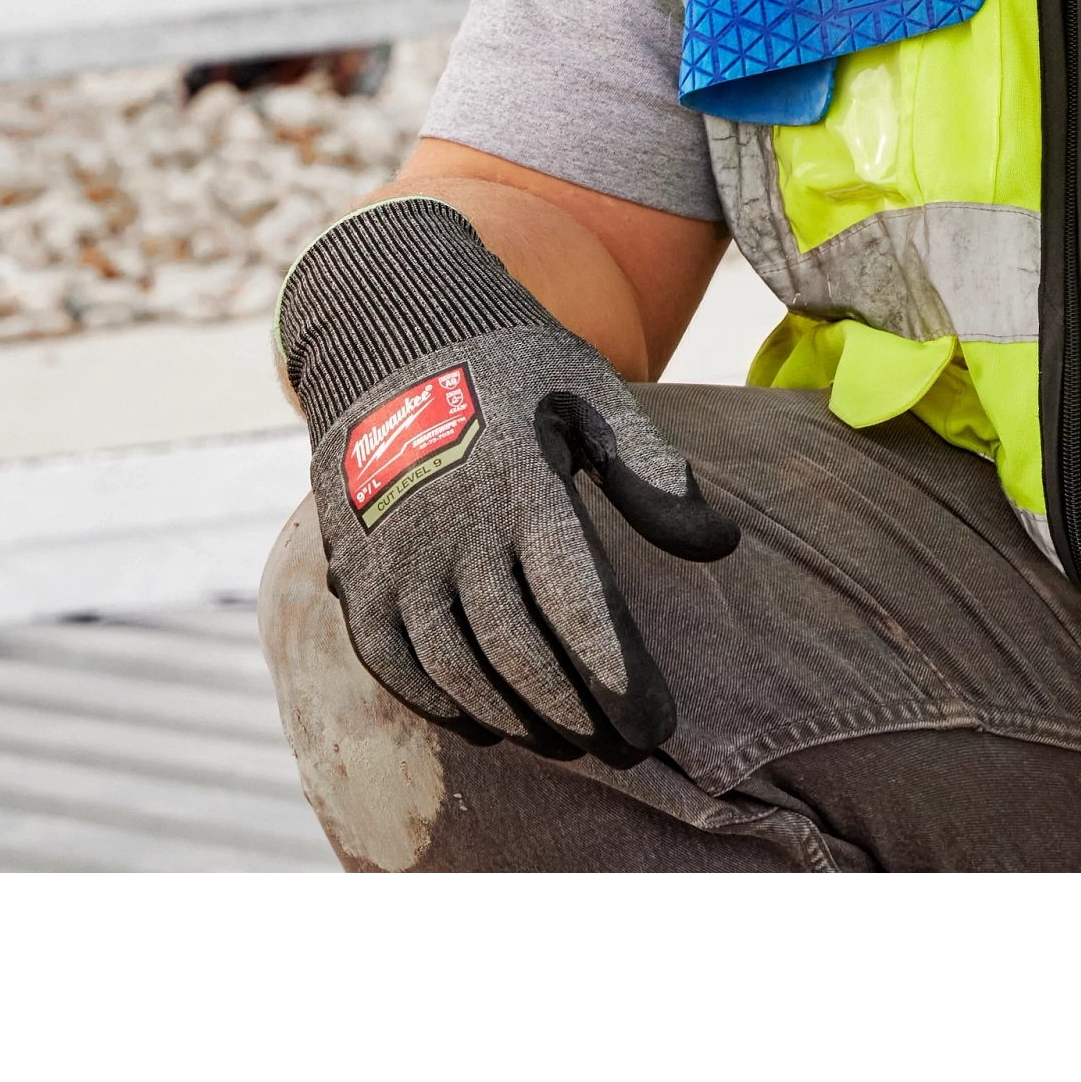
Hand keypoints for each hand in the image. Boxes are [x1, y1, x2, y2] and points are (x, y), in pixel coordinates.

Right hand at [279, 198, 734, 758]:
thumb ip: (654, 474)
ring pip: (460, 673)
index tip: (660, 727)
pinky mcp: (356, 573)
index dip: (622, 681)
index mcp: (525, 489)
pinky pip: (395, 665)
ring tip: (568, 741)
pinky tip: (488, 724)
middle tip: (624, 748)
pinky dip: (442, 706)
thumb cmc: (514, 369)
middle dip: (580, 714)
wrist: (391, 333)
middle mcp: (455, 532)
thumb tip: (724, 545)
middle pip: (523, 657)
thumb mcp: (593, 395)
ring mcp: (396, 558)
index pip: (582, 614)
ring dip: (519, 721)